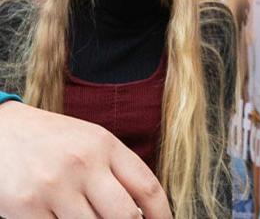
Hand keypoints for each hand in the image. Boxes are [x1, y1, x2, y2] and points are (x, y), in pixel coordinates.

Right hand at [0, 101, 171, 218]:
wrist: (1, 131)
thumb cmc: (53, 141)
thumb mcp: (91, 142)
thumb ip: (116, 171)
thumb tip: (142, 212)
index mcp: (105, 144)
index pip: (147, 187)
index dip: (162, 215)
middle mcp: (83, 163)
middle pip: (125, 215)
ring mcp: (54, 186)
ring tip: (88, 217)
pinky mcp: (26, 207)